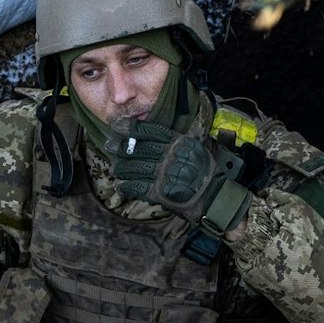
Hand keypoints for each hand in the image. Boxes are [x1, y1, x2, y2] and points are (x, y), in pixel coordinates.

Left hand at [107, 120, 251, 233]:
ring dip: (123, 168)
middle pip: (141, 149)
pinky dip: (128, 187)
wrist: (214, 197)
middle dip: (123, 148)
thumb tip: (150, 137)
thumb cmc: (204, 172)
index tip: (118, 125)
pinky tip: (122, 186)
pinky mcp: (162, 192)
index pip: (152, 131)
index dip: (133, 128)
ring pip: (137, 168)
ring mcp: (166, 174)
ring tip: (115, 168)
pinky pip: (140, 188)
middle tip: (109, 146)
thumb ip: (174, 143)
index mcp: (180, 143)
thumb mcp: (193, 149)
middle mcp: (172, 156)